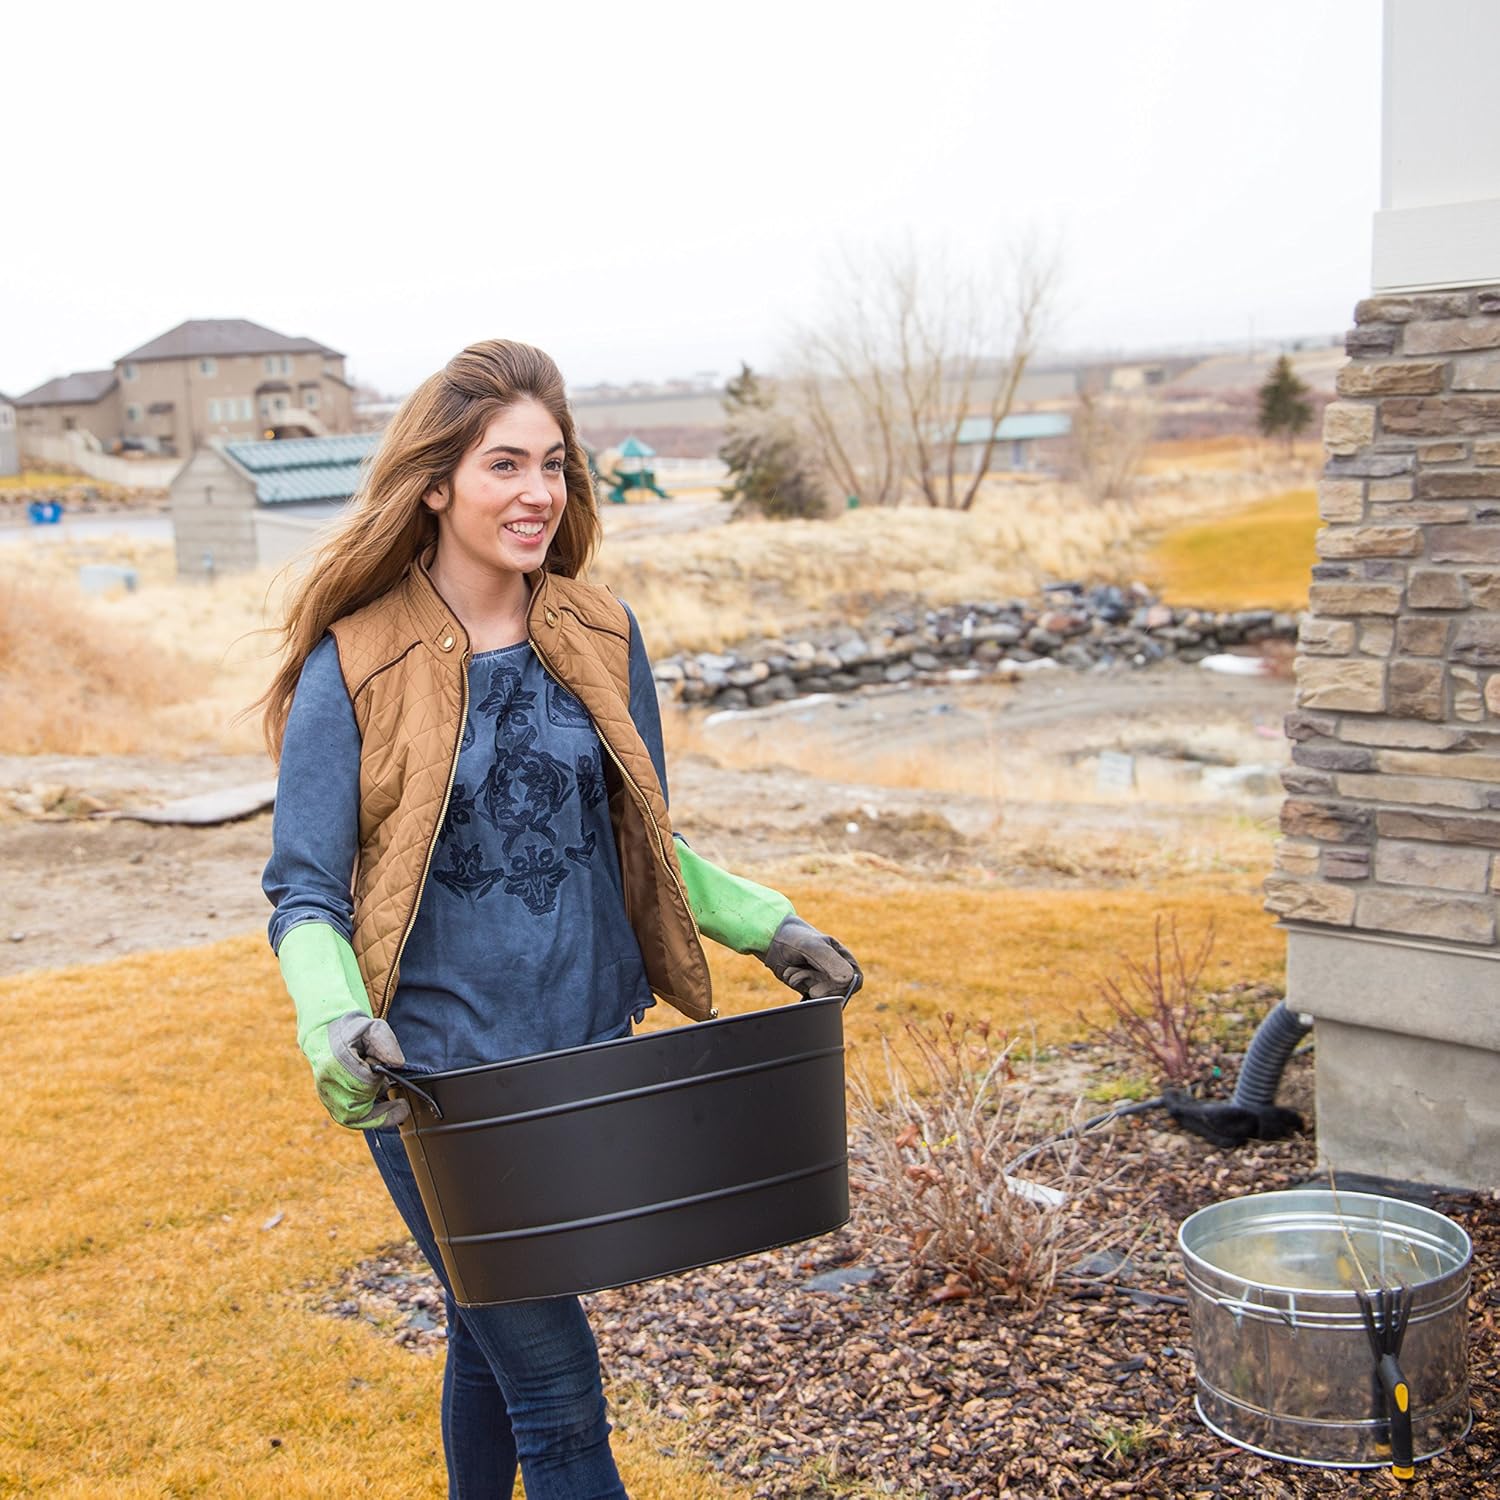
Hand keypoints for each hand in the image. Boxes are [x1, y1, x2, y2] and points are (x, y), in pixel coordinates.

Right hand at [277, 922, 409, 1129]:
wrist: (326, 1032)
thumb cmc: (353, 1030)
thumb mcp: (373, 1028)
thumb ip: (387, 1043)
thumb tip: (398, 1063)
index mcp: (337, 1061)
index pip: (363, 1083)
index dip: (379, 1083)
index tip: (393, 1084)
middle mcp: (327, 1080)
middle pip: (357, 1105)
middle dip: (380, 1106)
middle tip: (399, 1104)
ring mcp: (324, 1092)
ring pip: (350, 1117)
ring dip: (374, 1116)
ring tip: (394, 1109)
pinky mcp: (327, 1099)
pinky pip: (346, 1117)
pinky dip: (366, 1118)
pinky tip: (382, 1110)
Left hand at [762, 915, 862, 999]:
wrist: (770, 940)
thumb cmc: (794, 938)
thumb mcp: (812, 947)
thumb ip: (830, 962)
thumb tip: (847, 981)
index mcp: (843, 957)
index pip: (855, 981)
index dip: (841, 986)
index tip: (822, 982)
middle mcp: (835, 969)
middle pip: (837, 991)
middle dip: (815, 982)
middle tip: (799, 969)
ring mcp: (822, 979)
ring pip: (821, 995)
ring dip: (803, 982)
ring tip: (792, 968)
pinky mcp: (809, 986)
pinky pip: (809, 996)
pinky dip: (797, 986)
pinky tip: (790, 973)